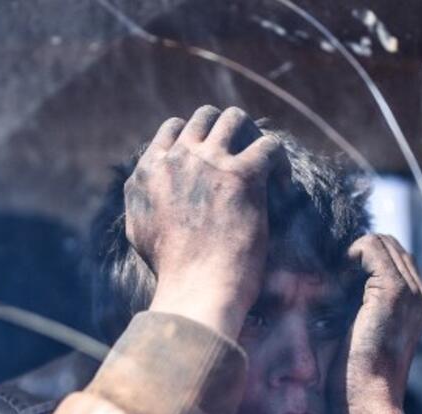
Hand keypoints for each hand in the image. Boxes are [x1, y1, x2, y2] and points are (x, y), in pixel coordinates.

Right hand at [124, 106, 285, 336]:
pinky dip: (280, 162)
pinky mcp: (243, 175)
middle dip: (225, 130)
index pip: (173, 130)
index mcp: (149, 170)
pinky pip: (269, 146)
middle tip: (242, 154)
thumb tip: (143, 186)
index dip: (196, 138)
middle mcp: (177, 158)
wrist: (196, 289)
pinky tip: (282, 184)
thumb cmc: (172, 272)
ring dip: (252, 135)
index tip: (212, 156)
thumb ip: (141, 198)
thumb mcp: (139, 231)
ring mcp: (210, 162)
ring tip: (264, 161)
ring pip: (235, 118)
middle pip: (204, 117)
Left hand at [338, 234, 421, 413]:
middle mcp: (420, 295)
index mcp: (415, 305)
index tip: (335, 278)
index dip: (362, 259)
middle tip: (331, 276)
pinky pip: (371, 247)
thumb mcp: (358, 332)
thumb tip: (326, 280)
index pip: (392, 257)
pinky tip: (335, 282)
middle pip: (389, 244)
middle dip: (357, 252)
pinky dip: (349, 255)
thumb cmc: (354, 378)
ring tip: (333, 281)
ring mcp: (411, 291)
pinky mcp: (394, 291)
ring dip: (351, 254)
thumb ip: (355, 304)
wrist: (367, 401)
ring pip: (380, 241)